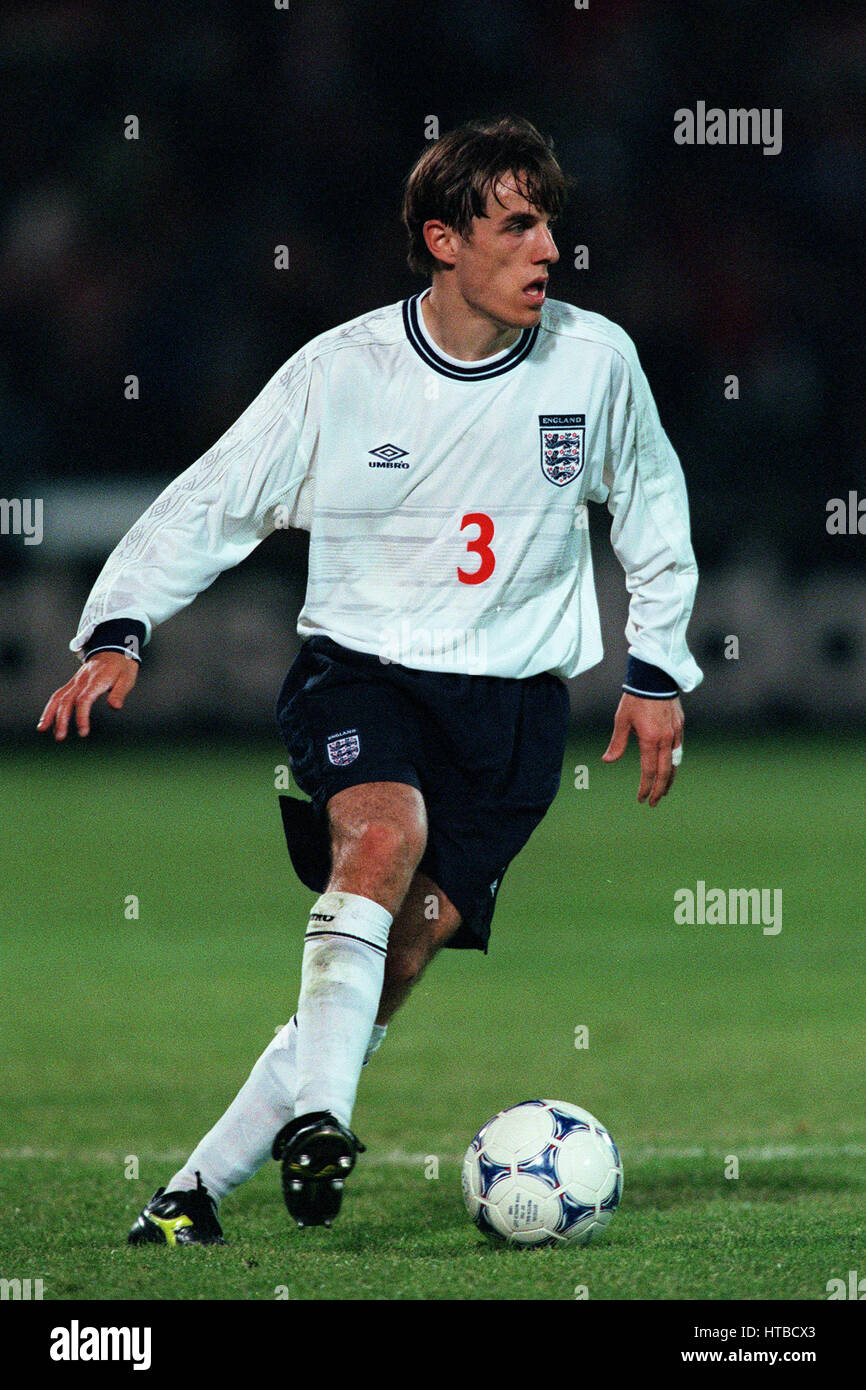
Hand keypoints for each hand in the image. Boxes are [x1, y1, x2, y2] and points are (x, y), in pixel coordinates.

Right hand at [37, 650, 138, 740]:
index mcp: (96, 681)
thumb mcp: (127, 679)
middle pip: (66, 700)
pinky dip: (50, 707)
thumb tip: (115, 707)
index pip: (84, 700)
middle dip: (61, 719)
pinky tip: (46, 721)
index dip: (81, 716)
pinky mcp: (73, 683)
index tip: (83, 732)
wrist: (114, 649)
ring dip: (49, 713)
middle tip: (60, 738)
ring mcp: (75, 681)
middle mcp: (82, 681)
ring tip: (41, 729)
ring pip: (58, 696)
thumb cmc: (122, 667)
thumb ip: (120, 693)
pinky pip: (58, 695)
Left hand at [602, 692, 683, 807]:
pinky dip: (674, 763)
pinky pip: (678, 750)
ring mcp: (675, 733)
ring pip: (675, 763)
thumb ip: (617, 743)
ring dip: (669, 779)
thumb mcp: (621, 720)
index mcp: (650, 739)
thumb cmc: (635, 698)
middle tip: (654, 803)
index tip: (640, 798)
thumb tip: (607, 760)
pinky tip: (670, 768)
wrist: (655, 677)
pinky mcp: (680, 726)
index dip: (645, 787)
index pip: (649, 771)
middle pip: (665, 772)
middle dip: (659, 790)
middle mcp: (666, 739)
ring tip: (665, 791)